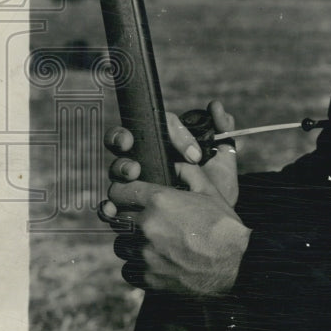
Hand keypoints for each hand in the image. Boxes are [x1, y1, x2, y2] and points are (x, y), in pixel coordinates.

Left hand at [99, 100, 249, 293]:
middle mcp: (146, 226)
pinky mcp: (148, 277)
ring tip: (152, 243)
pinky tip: (155, 262)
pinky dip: (138, 266)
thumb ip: (187, 172)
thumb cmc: (225, 226)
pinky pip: (129, 269)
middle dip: (129, 217)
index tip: (127, 196)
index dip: (122, 193)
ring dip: (132, 242)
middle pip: (117, 218)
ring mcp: (145, 254)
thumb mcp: (210, 191)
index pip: (119, 191)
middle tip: (146, 221)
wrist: (237, 264)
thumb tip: (174, 163)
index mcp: (159, 201)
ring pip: (121, 245)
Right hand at [105, 99, 240, 205]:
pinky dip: (106, 205)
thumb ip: (222, 129)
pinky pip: (110, 203)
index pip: (159, 125)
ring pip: (117, 167)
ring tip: (134, 172)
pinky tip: (111, 208)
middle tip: (134, 144)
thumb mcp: (224, 160)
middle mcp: (145, 158)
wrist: (216, 225)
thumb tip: (214, 105)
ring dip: (122, 166)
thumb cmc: (218, 187)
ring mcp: (134, 181)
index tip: (196, 154)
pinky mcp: (128, 206)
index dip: (174, 133)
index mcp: (164, 143)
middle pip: (122, 139)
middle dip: (123, 138)